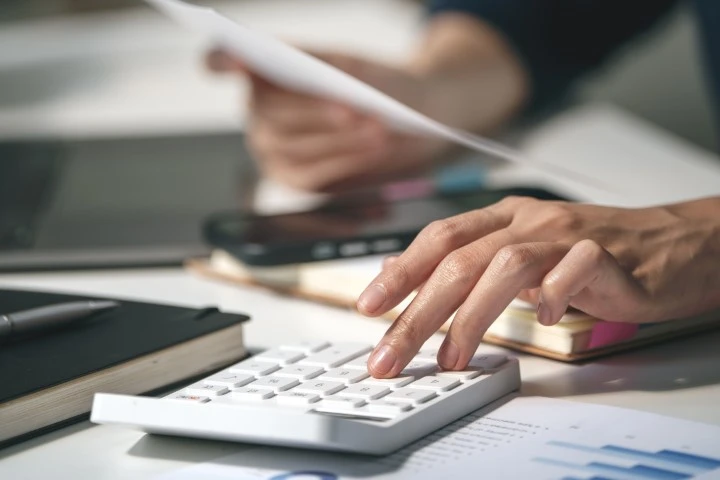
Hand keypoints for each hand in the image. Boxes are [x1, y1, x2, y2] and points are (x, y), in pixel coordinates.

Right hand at [206, 13, 528, 191]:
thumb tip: (305, 73)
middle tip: (351, 109)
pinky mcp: (296, 179)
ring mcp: (273, 149)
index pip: (221, 60)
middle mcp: (258, 112)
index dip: (220, 60)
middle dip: (314, 113)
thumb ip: (320, 64)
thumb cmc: (376, 83)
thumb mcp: (352, 65)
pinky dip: (345, 161)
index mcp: (262, 72)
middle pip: (271, 114)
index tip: (231, 59)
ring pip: (294, 148)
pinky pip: (313, 176)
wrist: (412, 116)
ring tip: (377, 129)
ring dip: (338, 140)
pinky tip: (373, 148)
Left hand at [357, 196, 719, 377]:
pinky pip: (573, 269)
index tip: (369, 306)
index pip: (438, 238)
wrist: (671, 243)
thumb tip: (412, 279)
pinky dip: (551, 295)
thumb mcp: (522, 251)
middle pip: (458, 260)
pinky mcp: (608, 253)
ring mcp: (567, 233)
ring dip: (471, 316)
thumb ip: (472, 263)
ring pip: (504, 265)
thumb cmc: (592, 253)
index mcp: (504, 218)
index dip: (400, 271)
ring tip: (451, 357)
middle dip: (417, 311)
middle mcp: (529, 220)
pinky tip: (541, 321)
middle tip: (391, 353)